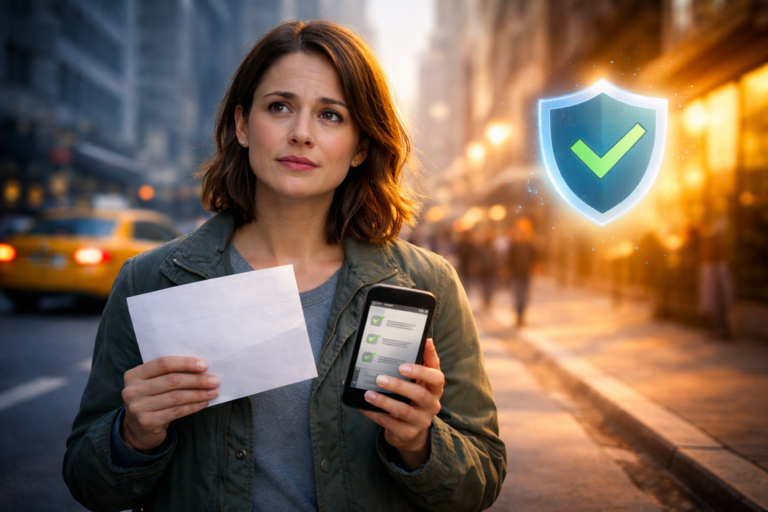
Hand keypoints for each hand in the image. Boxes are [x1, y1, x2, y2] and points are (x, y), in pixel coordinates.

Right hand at [121, 357, 218, 452]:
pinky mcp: (147, 423)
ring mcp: (138, 408)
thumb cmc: (151, 399)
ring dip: (198, 394)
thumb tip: (201, 368)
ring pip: (176, 397)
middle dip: (197, 380)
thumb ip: (167, 374)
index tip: (204, 366)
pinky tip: (204, 403)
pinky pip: (177, 412)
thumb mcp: (152, 383)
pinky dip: (193, 406)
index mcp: (134, 375)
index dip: (185, 363)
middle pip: (172, 380)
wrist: (137, 430)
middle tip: (214, 381)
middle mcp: (132, 391)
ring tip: (213, 392)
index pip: (163, 363)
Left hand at [360, 338, 443, 470]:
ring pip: (403, 411)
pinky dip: (375, 414)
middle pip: (419, 394)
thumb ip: (422, 362)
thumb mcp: (419, 381)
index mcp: (434, 389)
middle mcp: (431, 405)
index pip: (436, 377)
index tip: (403, 365)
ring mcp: (421, 421)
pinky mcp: (408, 433)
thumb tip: (426, 340)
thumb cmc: (413, 397)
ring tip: (368, 394)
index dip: (422, 370)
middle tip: (380, 378)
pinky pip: (389, 424)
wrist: (411, 431)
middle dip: (399, 385)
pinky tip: (364, 406)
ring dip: (384, 401)